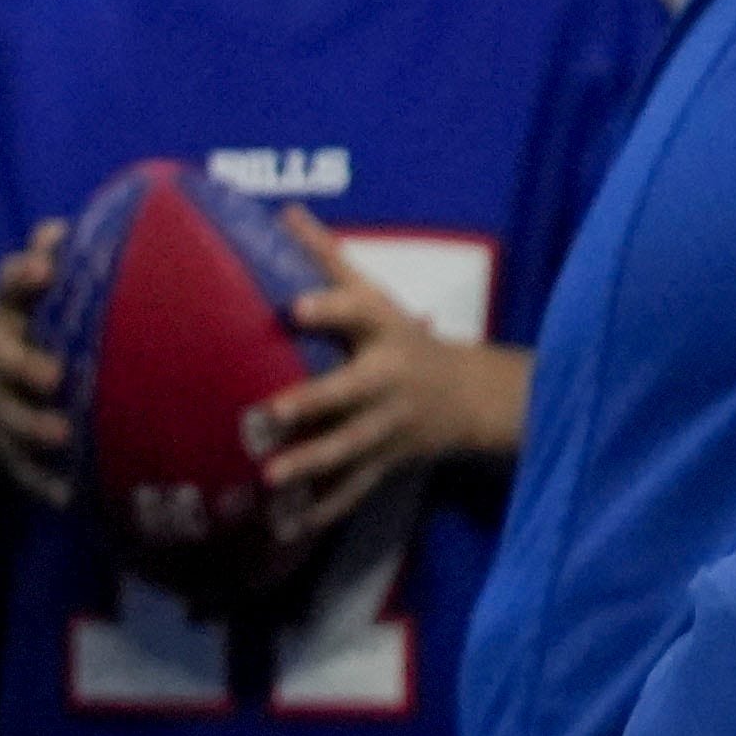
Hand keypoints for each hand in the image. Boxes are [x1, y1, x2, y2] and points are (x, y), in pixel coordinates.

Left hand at [248, 221, 526, 546]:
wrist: (470, 396)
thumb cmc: (402, 338)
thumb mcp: (377, 295)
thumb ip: (327, 257)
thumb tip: (282, 210)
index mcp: (384, 331)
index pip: (359, 312)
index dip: (330, 307)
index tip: (295, 306)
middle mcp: (389, 378)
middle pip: (351, 391)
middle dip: (311, 404)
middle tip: (264, 415)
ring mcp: (390, 425)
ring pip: (350, 446)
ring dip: (311, 463)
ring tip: (269, 478)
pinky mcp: (387, 461)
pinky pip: (354, 488)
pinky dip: (322, 510)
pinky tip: (286, 526)